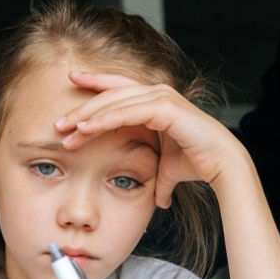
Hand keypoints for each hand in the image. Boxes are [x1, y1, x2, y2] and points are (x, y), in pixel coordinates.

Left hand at [56, 72, 246, 207]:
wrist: (221, 166)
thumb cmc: (197, 163)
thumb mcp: (166, 168)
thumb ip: (158, 179)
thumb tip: (159, 199)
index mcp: (155, 101)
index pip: (118, 87)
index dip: (95, 82)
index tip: (72, 79)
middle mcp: (157, 94)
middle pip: (110, 94)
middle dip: (82, 106)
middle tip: (58, 120)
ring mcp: (161, 98)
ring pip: (114, 101)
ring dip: (87, 114)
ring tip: (65, 128)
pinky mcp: (165, 108)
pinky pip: (126, 111)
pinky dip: (104, 119)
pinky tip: (86, 128)